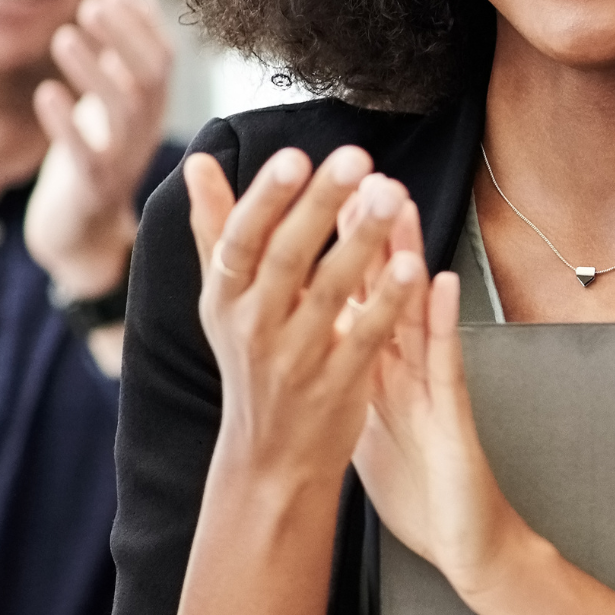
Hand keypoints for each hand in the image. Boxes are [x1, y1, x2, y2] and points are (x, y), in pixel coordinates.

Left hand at [25, 0, 173, 297]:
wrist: (81, 229)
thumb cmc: (93, 152)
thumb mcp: (113, 99)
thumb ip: (123, 52)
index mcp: (153, 107)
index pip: (163, 58)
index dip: (142, 22)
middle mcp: (146, 130)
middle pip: (150, 78)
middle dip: (124, 38)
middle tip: (91, 3)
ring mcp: (123, 158)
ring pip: (123, 111)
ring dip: (95, 71)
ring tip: (64, 35)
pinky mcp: (94, 186)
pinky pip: (87, 154)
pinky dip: (66, 123)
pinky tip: (46, 93)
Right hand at [185, 145, 423, 511]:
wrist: (268, 457)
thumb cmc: (252, 359)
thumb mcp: (225, 298)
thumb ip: (216, 228)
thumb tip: (200, 162)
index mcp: (225, 296)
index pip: (241, 239)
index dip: (265, 199)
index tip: (294, 156)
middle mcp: (253, 325)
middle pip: (287, 258)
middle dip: (320, 205)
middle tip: (356, 157)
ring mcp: (295, 358)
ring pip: (329, 293)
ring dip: (362, 242)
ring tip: (392, 197)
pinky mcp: (336, 386)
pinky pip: (364, 339)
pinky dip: (387, 304)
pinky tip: (414, 267)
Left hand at [348, 197, 529, 598]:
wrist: (466, 544)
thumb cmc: (420, 490)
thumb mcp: (371, 430)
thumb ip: (349, 388)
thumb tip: (314, 359)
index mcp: (381, 371)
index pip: (356, 301)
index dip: (336, 255)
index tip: (314, 203)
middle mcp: (408, 367)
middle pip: (386, 290)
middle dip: (370, 235)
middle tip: (356, 174)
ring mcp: (433, 384)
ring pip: (419, 309)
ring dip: (410, 257)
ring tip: (399, 202)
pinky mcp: (454, 411)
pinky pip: (446, 361)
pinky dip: (444, 320)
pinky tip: (441, 282)